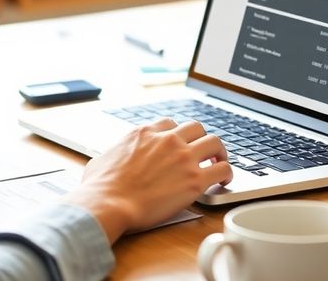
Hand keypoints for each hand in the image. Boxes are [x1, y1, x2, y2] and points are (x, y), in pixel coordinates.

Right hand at [62, 118, 231, 242]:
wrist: (110, 203)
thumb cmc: (100, 187)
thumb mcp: (101, 159)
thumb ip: (112, 155)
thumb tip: (106, 161)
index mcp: (144, 133)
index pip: (169, 124)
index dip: (177, 134)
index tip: (179, 144)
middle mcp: (167, 140)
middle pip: (196, 127)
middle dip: (200, 138)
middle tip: (203, 151)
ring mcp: (183, 158)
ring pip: (214, 142)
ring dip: (219, 151)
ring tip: (219, 162)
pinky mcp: (195, 179)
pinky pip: (222, 169)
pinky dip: (227, 173)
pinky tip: (224, 181)